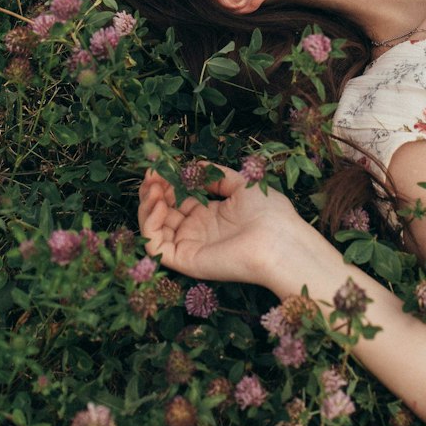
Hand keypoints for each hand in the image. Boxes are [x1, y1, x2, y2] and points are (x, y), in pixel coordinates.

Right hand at [137, 162, 306, 287]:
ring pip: (153, 229)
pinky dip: (149, 224)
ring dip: (147, 206)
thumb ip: (215, 175)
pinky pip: (156, 246)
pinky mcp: (185, 260)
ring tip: (153, 187)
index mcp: (210, 216)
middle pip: (161, 213)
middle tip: (151, 175)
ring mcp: (189, 246)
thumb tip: (193, 166)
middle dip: (152, 191)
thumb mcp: (240, 184)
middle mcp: (197, 232)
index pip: (177, 201)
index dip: (165, 184)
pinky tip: (158, 204)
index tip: (158, 168)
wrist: (278, 239)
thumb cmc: (268, 212)